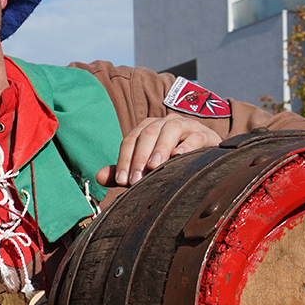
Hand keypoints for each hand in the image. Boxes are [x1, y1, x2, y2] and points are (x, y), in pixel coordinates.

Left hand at [96, 116, 221, 187]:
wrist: (204, 158)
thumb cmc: (170, 163)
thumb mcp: (145, 168)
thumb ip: (124, 171)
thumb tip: (99, 177)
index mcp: (148, 128)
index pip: (131, 140)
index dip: (125, 159)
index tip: (122, 181)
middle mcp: (165, 123)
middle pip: (149, 134)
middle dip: (140, 158)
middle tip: (136, 180)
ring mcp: (187, 126)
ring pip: (171, 130)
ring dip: (160, 148)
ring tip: (154, 167)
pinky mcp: (205, 134)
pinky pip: (196, 136)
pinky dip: (187, 146)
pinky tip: (179, 158)